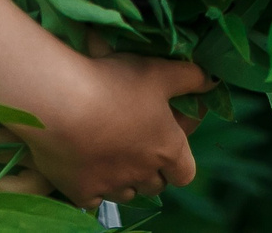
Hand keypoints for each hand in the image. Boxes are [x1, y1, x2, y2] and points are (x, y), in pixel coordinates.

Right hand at [0, 51, 209, 207]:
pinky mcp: (81, 192)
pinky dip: (94, 187)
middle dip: (151, 170)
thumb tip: (213, 81)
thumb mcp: (158, 71)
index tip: (168, 140)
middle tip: (137, 144)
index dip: (179, 160)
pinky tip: (86, 167)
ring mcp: (111, 186)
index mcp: (167, 150)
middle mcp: (143, 174)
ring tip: (110, 154)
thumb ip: (190, 77)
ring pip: (126, 193)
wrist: (59, 104)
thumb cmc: (114, 84)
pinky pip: (94, 199)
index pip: (185, 172)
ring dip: (124, 179)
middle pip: (155, 185)